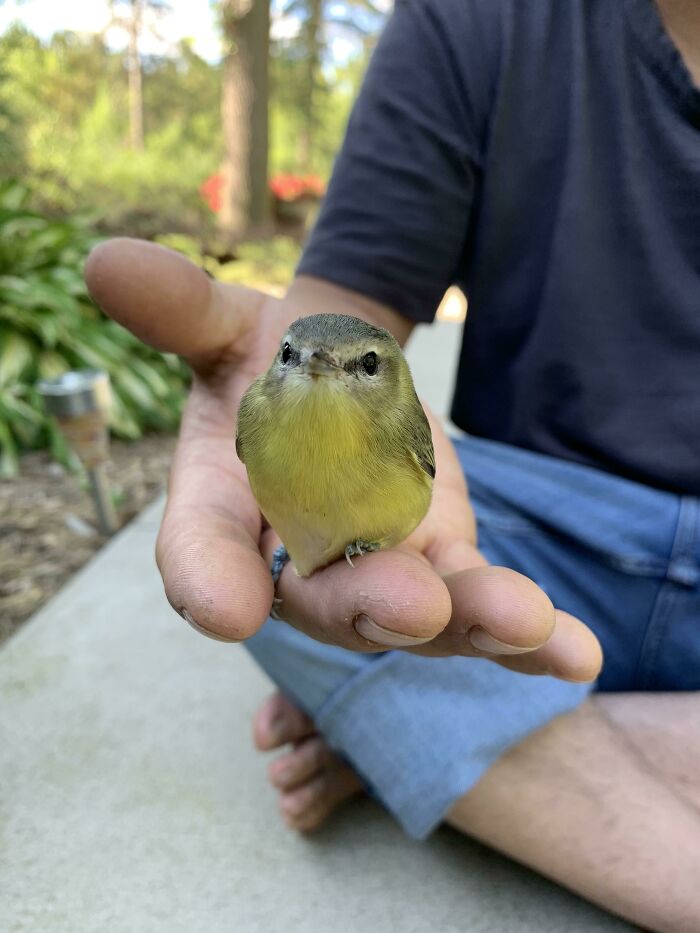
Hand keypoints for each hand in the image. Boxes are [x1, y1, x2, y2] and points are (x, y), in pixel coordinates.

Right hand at [86, 238, 601, 680]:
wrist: (333, 380)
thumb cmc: (266, 362)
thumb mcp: (228, 325)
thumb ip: (179, 308)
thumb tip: (109, 260)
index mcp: (224, 506)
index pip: (202, 549)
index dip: (207, 578)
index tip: (223, 606)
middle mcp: (294, 558)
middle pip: (320, 599)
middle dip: (364, 603)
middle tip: (411, 603)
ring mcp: (375, 570)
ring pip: (414, 616)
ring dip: (466, 623)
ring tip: (524, 621)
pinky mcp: (441, 564)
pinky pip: (478, 602)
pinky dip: (528, 635)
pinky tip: (574, 650)